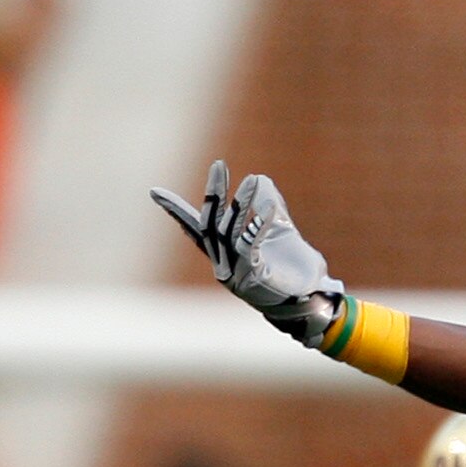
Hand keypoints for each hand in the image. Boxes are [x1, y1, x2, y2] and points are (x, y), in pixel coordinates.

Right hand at [150, 161, 341, 346]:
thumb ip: (270, 207)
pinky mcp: (252, 276)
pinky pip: (249, 245)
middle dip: (214, 193)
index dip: (176, 211)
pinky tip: (269, 207)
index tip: (154, 193)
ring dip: (239, 203)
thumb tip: (261, 177)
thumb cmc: (294, 270)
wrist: (311, 302)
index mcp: (224, 256)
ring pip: (228, 232)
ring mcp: (236, 272)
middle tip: (218, 165)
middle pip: (210, 224)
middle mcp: (224, 264)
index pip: (196, 229)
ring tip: (251, 180)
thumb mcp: (283, 232)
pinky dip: (258, 224)